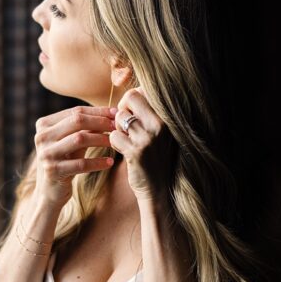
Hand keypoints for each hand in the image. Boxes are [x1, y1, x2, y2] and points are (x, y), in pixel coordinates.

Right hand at [32, 106, 116, 212]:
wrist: (50, 191)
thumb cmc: (65, 161)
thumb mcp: (73, 142)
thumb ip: (86, 128)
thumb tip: (112, 113)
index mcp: (44, 124)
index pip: (75, 111)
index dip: (98, 111)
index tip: (116, 113)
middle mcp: (42, 136)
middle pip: (77, 121)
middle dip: (101, 122)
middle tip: (117, 126)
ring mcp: (46, 153)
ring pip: (79, 139)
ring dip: (101, 139)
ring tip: (115, 142)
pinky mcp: (53, 170)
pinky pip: (81, 163)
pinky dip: (98, 162)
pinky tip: (110, 162)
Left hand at [109, 87, 175, 201]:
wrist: (159, 189)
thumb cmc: (155, 157)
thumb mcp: (159, 132)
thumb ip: (149, 113)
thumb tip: (132, 92)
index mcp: (167, 117)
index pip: (141, 92)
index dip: (131, 101)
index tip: (131, 114)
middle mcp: (160, 125)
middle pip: (130, 98)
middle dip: (122, 110)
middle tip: (126, 125)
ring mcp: (148, 138)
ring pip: (119, 117)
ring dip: (118, 128)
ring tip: (128, 140)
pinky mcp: (136, 152)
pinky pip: (114, 136)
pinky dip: (115, 143)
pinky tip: (125, 151)